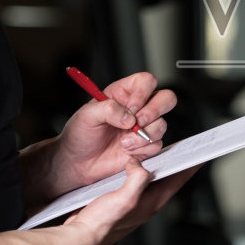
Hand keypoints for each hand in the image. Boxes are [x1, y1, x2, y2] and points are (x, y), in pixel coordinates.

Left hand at [54, 71, 176, 187]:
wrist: (78, 163)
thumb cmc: (80, 135)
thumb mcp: (86, 115)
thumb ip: (108, 109)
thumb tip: (129, 116)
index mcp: (123, 93)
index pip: (146, 81)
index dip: (143, 92)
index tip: (131, 107)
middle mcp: (137, 108)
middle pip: (166, 98)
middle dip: (154, 111)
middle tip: (138, 122)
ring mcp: (143, 127)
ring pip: (162, 124)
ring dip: (144, 135)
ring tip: (123, 142)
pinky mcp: (145, 145)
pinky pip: (157, 144)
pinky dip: (142, 149)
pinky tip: (126, 150)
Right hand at [59, 158, 198, 244]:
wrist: (81, 237)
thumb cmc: (101, 224)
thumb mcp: (124, 198)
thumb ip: (137, 180)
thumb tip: (140, 164)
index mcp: (154, 201)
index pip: (180, 179)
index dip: (192, 164)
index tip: (202, 151)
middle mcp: (148, 202)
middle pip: (169, 177)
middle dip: (178, 160)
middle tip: (185, 144)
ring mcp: (136, 201)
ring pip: (152, 178)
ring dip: (157, 163)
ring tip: (162, 148)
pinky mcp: (123, 199)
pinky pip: (137, 180)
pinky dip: (138, 168)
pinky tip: (132, 162)